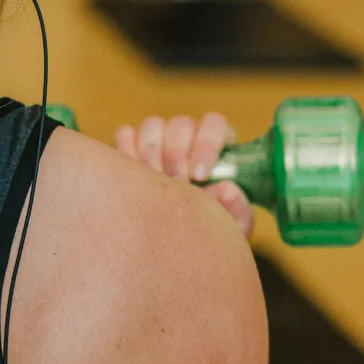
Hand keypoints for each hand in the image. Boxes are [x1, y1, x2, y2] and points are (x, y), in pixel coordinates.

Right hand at [114, 113, 254, 237]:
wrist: (178, 239)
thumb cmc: (210, 228)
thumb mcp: (232, 226)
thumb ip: (237, 210)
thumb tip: (226, 188)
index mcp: (219, 144)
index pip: (214, 124)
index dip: (207, 144)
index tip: (200, 175)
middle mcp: (188, 136)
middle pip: (180, 124)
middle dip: (176, 155)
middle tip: (176, 183)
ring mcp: (159, 138)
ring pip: (152, 125)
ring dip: (151, 153)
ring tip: (154, 183)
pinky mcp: (131, 146)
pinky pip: (125, 134)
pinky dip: (127, 152)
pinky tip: (135, 179)